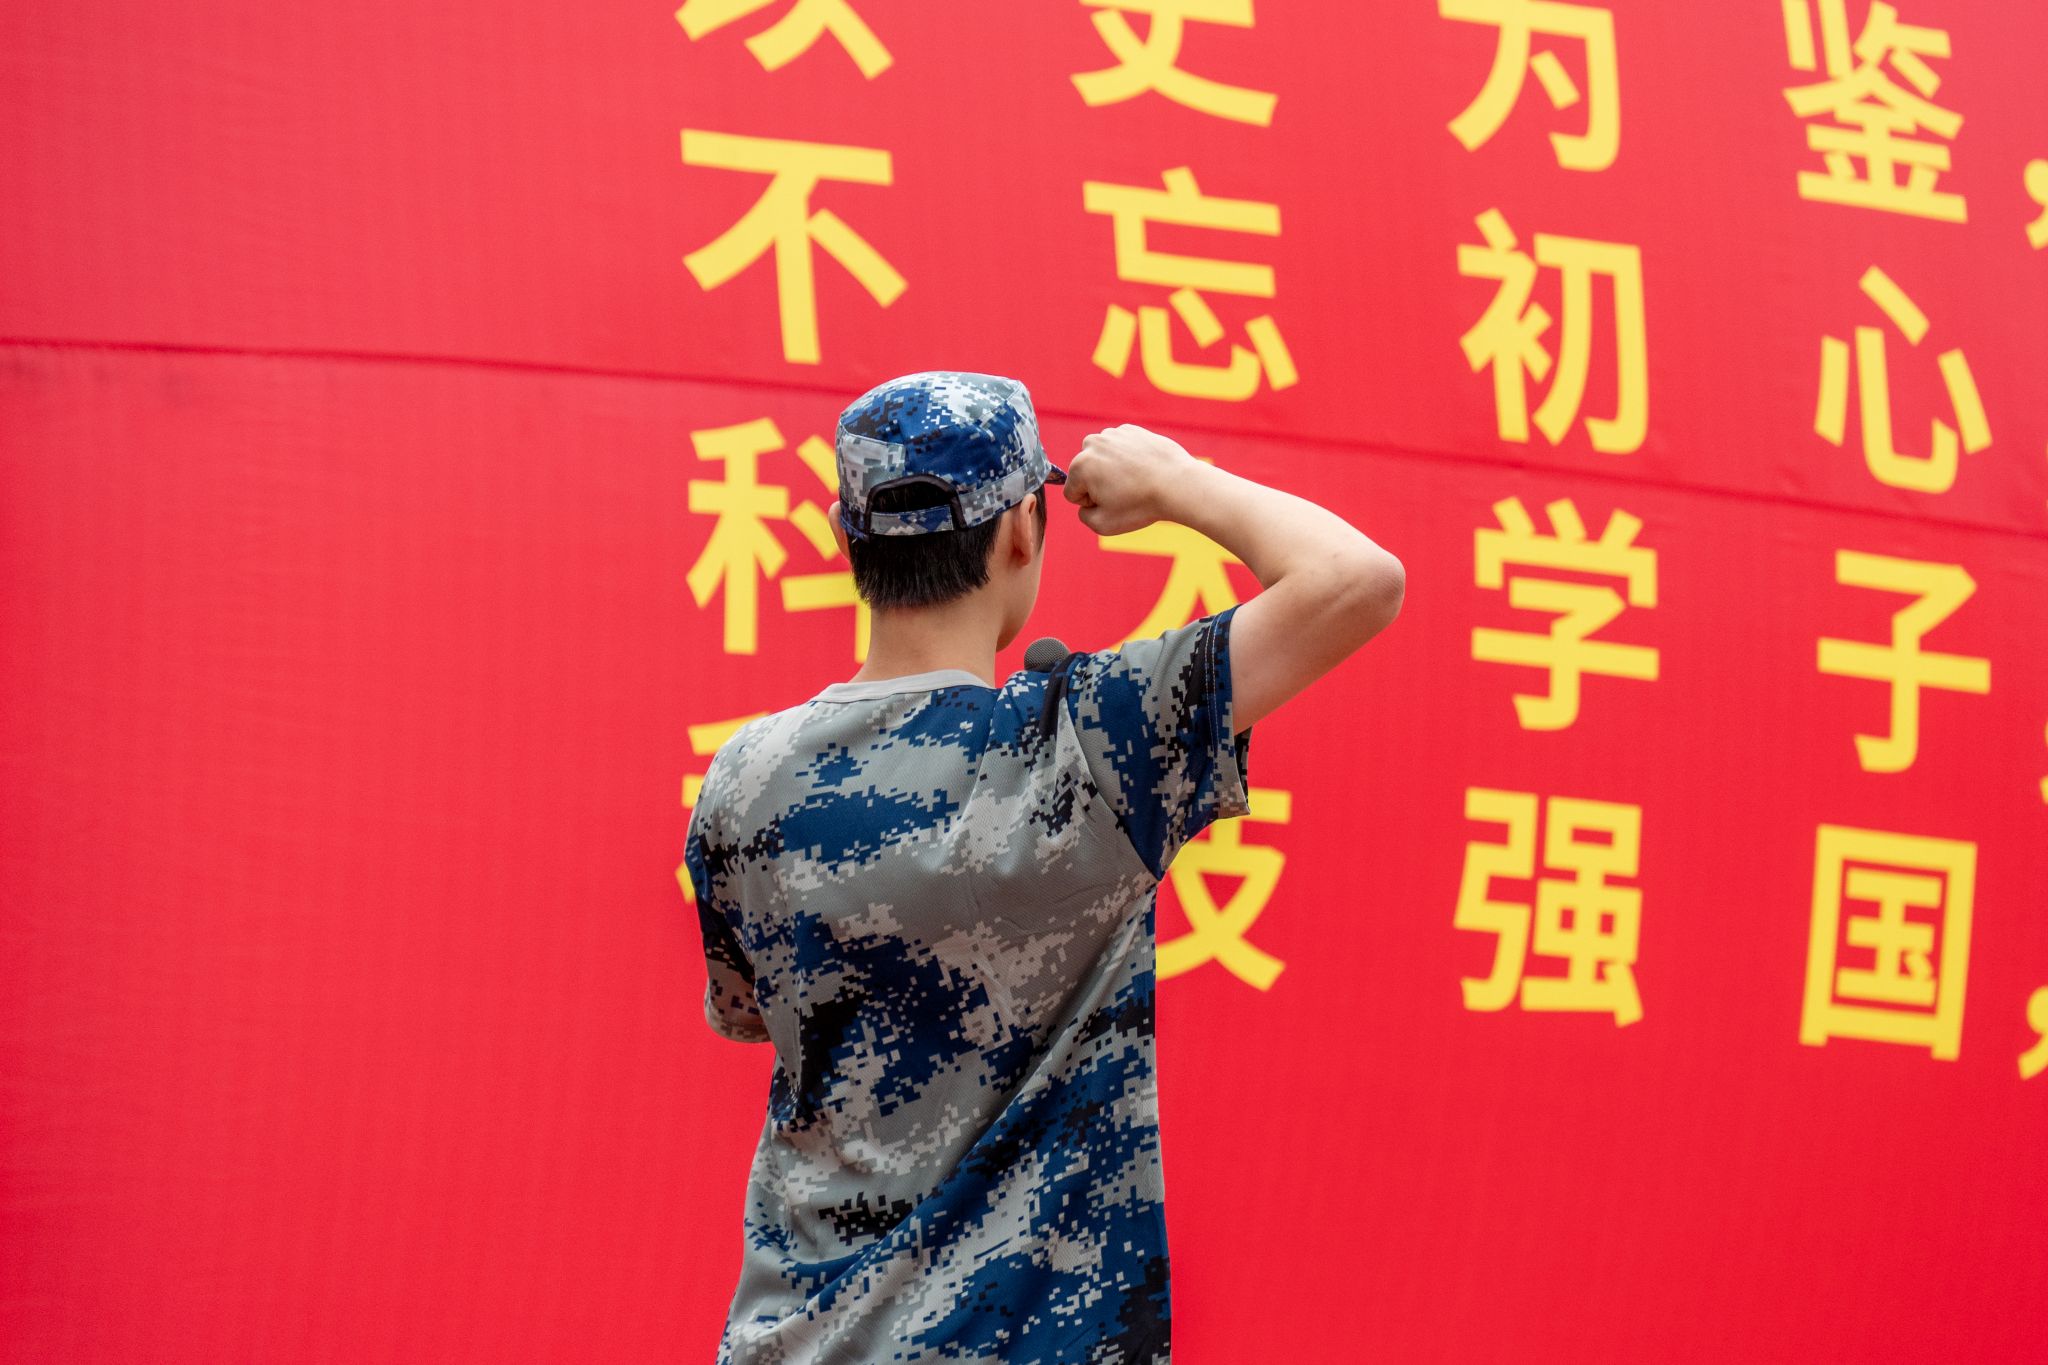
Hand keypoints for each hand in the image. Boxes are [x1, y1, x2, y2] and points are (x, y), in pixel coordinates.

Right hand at [1061, 424, 1200, 536]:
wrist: (1178, 484)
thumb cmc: (1140, 506)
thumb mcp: (1103, 525)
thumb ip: (1084, 516)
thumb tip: (1086, 504)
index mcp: (1080, 466)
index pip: (1072, 492)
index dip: (1090, 504)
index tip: (1112, 504)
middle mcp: (1092, 444)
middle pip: (1086, 472)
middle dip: (1099, 484)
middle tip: (1125, 493)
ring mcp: (1113, 434)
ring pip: (1103, 459)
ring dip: (1113, 470)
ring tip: (1136, 481)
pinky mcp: (1132, 430)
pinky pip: (1122, 450)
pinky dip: (1129, 459)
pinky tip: (1144, 469)